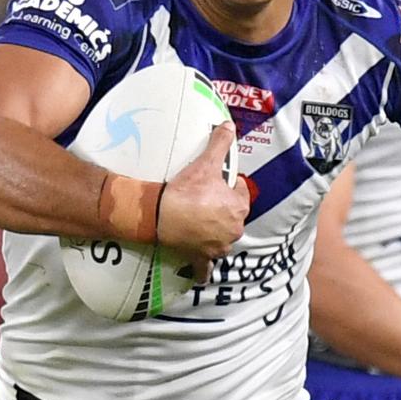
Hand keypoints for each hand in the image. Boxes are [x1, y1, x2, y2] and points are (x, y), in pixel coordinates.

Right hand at [157, 122, 248, 279]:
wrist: (160, 215)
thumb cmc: (186, 191)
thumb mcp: (205, 163)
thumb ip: (219, 143)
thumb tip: (229, 125)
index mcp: (238, 208)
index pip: (240, 193)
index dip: (229, 186)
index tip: (215, 182)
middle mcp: (233, 230)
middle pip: (232, 216)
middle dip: (223, 209)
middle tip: (204, 199)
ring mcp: (218, 246)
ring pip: (222, 238)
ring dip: (216, 233)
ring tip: (200, 222)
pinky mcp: (201, 258)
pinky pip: (205, 268)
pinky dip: (203, 269)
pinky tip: (202, 273)